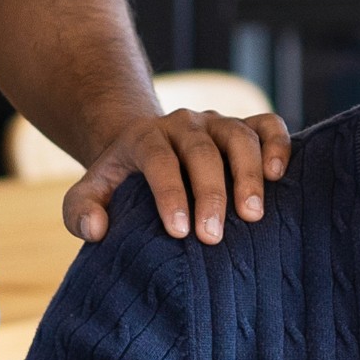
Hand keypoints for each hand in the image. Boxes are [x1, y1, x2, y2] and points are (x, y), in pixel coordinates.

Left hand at [71, 103, 291, 246]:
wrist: (142, 149)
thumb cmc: (121, 183)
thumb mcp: (89, 194)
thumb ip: (81, 211)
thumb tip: (96, 229)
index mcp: (144, 138)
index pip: (158, 159)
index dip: (169, 192)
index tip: (178, 230)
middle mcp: (182, 125)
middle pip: (201, 150)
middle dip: (210, 193)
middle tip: (213, 236)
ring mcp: (216, 123)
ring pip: (238, 135)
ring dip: (248, 173)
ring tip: (253, 215)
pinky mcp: (243, 127)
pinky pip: (267, 124)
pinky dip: (278, 144)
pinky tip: (278, 174)